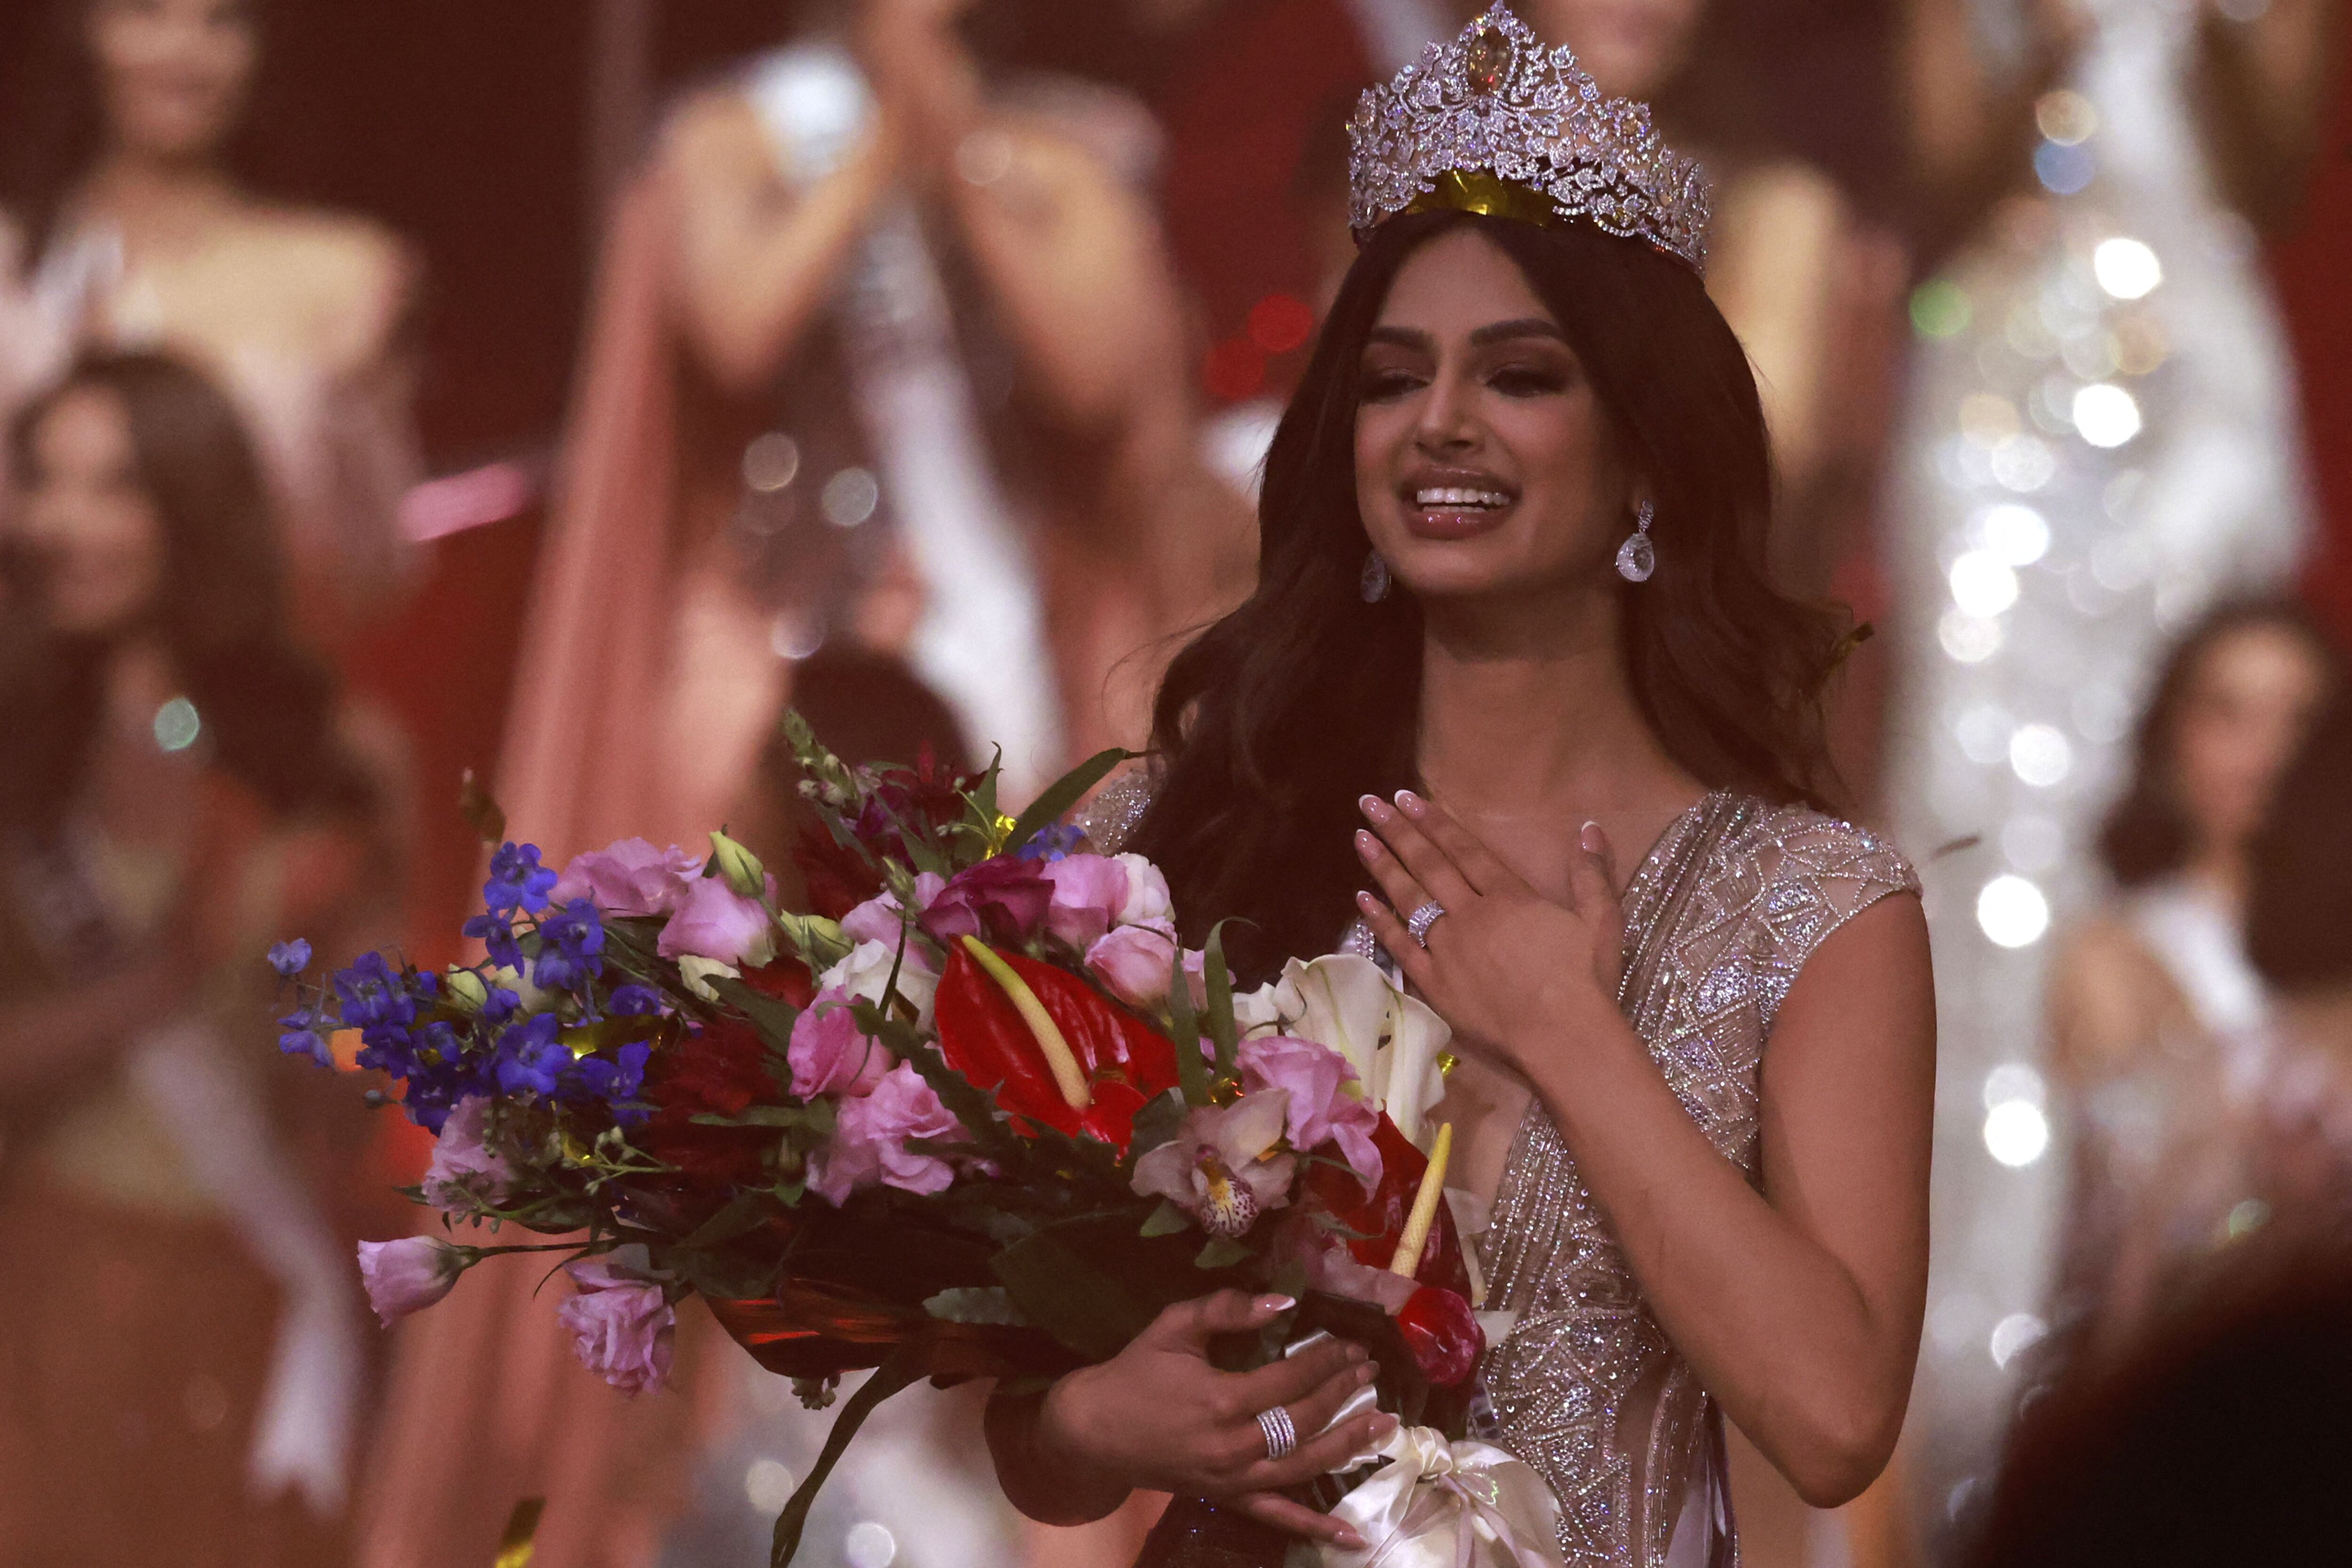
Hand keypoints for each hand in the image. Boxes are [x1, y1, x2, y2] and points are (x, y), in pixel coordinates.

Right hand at [1036, 1291, 1393, 1547]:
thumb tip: (1284, 1302)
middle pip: (1305, 1420)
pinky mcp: (1228, 1499)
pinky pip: (1277, 1518)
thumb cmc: (1136, 1373)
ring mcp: (1233, 1480)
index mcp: (1222, 1399)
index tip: (1353, 1345)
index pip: (1292, 1379)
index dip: (1328, 1360)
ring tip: (1383, 1424)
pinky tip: (1353, 1536)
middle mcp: (1234, 1445)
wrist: (1094, 1430)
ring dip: (1348, 1445)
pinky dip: (1316, 1528)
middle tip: (1370, 1372)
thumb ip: (1227, 1309)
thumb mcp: (1174, 1327)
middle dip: (1343, 1392)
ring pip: (1303, 1466)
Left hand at [1351, 790, 1628, 1076]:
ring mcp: (1447, 950)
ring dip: (1382, 866)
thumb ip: (1591, 873)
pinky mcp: (1434, 985)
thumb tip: (1589, 826)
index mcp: (1508, 897)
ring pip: (1408, 899)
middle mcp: (1470, 915)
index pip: (1464, 849)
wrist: (1563, 1040)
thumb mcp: (1601, 921)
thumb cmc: (1585, 982)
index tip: (1406, 798)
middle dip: (1398, 831)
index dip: (1434, 822)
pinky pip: (1400, 947)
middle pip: (1429, 865)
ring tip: (1360, 838)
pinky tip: (1362, 900)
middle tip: (1369, 804)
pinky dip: (1380, 922)